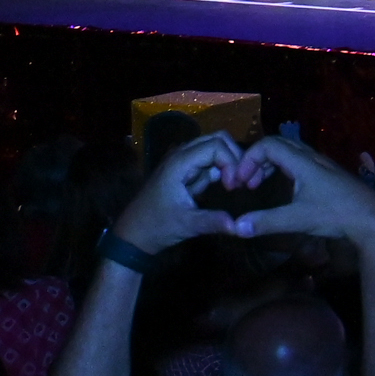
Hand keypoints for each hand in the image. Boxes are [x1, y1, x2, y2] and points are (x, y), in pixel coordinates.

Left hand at [110, 132, 245, 255]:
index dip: (231, 162)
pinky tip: (227, 185)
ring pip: (214, 147)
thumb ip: (212, 221)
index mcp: (179, 162)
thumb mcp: (186, 225)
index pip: (216, 146)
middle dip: (234, 157)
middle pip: (217, 139)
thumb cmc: (156, 227)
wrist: (133, 236)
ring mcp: (182, 161)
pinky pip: (208, 160)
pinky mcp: (185, 170)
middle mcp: (181, 155)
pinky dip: (221, 168)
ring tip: (236, 184)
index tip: (234, 187)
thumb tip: (240, 226)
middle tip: (242, 181)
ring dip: (229, 162)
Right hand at [219, 135, 374, 254]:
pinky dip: (282, 169)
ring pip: (289, 153)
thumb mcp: (298, 219)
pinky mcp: (328, 175)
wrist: (373, 218)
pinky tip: (280, 189)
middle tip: (244, 183)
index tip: (238, 181)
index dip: (248, 159)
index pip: (269, 145)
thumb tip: (235, 227)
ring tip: (255, 185)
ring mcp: (322, 165)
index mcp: (304, 162)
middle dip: (256, 160)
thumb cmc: (336, 214)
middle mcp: (312, 158)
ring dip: (268, 164)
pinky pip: (298, 162)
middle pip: (278, 145)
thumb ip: (266, 221)